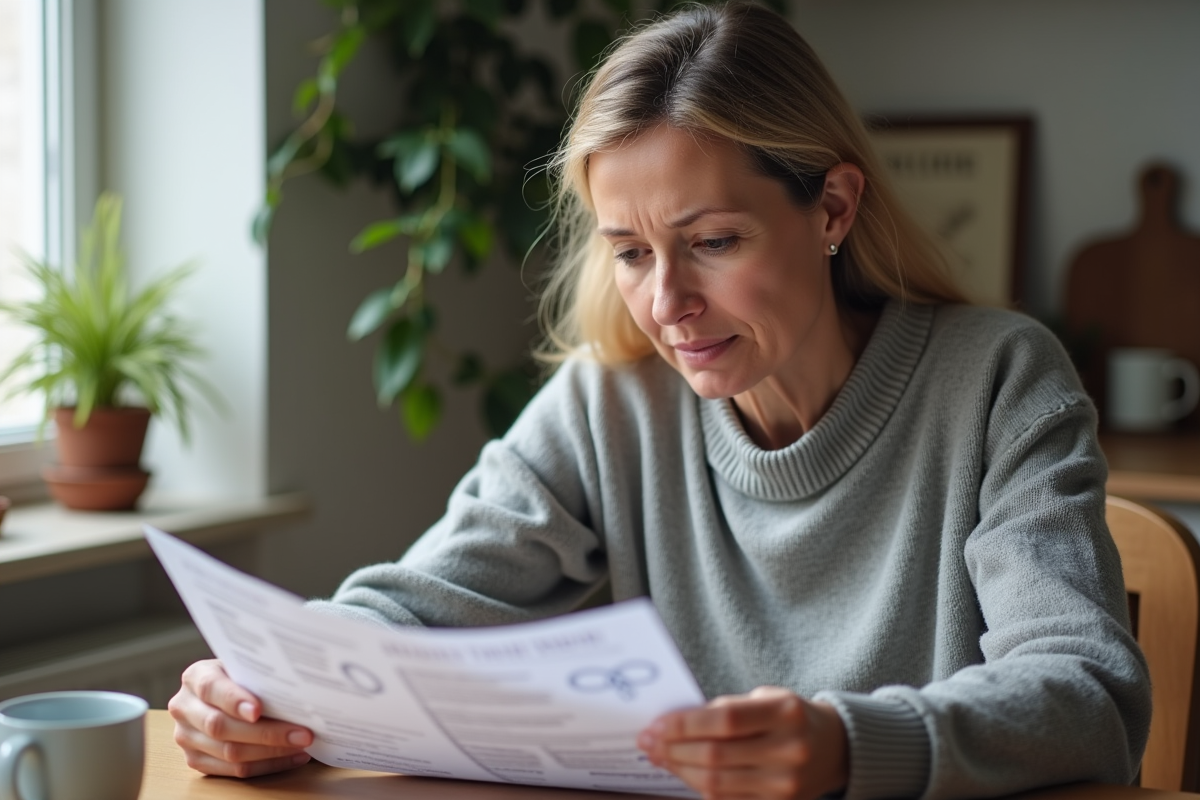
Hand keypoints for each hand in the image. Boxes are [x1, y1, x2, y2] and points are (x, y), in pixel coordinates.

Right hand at [168, 658, 314, 777]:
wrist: (222, 690)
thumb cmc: (240, 675)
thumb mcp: (243, 666)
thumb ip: (258, 674)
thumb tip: (297, 688)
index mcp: (194, 678)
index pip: (211, 688)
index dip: (234, 700)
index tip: (258, 710)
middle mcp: (184, 708)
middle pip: (220, 726)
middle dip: (266, 732)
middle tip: (302, 733)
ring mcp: (186, 737)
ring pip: (229, 752)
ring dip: (271, 752)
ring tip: (302, 745)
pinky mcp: (196, 761)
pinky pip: (234, 770)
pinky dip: (268, 765)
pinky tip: (293, 756)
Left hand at [637, 686, 848, 799]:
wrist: (833, 747)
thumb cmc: (788, 716)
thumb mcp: (765, 698)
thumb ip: (726, 709)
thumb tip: (674, 724)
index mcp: (785, 713)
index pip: (724, 721)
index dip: (684, 725)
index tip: (655, 724)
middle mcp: (789, 750)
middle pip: (716, 756)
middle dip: (673, 749)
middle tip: (647, 742)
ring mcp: (786, 784)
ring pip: (717, 783)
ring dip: (680, 770)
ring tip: (658, 757)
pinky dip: (698, 786)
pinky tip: (683, 772)